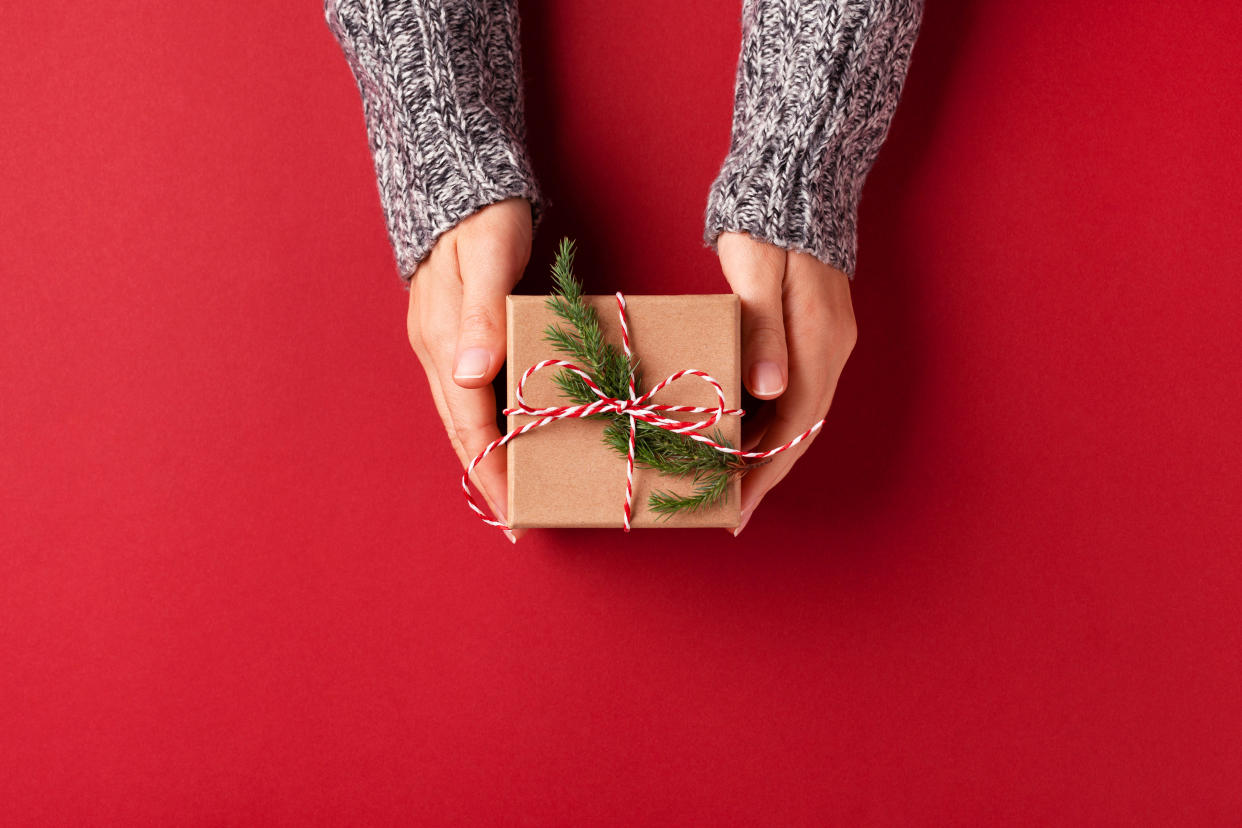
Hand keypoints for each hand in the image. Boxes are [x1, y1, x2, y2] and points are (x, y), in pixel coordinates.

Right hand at [406, 198, 531, 541]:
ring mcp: (444, 344)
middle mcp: (438, 351)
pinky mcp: (457, 334)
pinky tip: (510, 435)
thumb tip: (470, 373)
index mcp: (443, 341)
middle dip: (487, 475)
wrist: (464, 181)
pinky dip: (490, 423)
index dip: (489, 468)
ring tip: (514, 489)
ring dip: (487, 454)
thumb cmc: (485, 217)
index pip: (468, 423)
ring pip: (465, 415)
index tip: (511, 509)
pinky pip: (472, 393)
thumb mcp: (489, 258)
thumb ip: (481, 315)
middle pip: (462, 429)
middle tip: (516, 518)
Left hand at [716, 231, 857, 535]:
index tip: (738, 505)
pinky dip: (768, 418)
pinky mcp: (811, 331)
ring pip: (796, 412)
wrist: (794, 178)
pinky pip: (792, 390)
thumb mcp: (758, 274)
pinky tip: (739, 431)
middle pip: (799, 428)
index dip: (765, 469)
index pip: (795, 425)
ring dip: (765, 447)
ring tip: (728, 479)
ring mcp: (824, 340)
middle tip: (727, 506)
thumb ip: (764, 331)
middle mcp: (830, 349)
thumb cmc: (766, 225)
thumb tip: (769, 390)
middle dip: (764, 471)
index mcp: (820, 342)